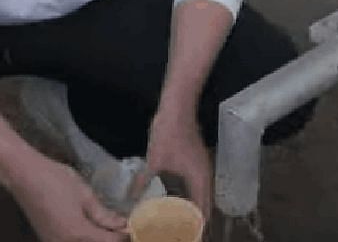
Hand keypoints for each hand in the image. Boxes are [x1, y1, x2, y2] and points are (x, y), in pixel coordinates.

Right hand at [10, 156, 126, 241]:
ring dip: (96, 239)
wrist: (23, 175)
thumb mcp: (84, 195)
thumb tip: (122, 225)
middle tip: (121, 227)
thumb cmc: (55, 180)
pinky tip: (91, 229)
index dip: (123, 236)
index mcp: (78, 234)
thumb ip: (103, 215)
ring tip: (107, 228)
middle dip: (110, 239)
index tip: (132, 227)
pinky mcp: (47, 239)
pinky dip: (83, 238)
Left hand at [134, 110, 212, 230]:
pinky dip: (190, 197)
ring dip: (193, 209)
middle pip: (205, 206)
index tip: (187, 236)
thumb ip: (144, 182)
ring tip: (179, 220)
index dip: (196, 227)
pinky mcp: (197, 162)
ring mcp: (203, 169)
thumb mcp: (154, 161)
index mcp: (199, 180)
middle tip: (181, 231)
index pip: (203, 212)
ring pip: (202, 196)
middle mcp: (205, 177)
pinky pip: (197, 187)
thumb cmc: (168, 134)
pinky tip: (177, 199)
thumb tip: (132, 199)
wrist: (177, 108)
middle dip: (195, 221)